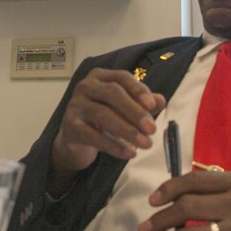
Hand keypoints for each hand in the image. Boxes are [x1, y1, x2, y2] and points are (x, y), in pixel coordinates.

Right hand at [47, 68, 165, 196]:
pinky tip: (128, 153)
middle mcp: (86, 86)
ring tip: (145, 144)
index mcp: (100, 76)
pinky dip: (113, 145)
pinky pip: (93, 135)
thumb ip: (142, 104)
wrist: (74, 138)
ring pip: (103, 114)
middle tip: (151, 129)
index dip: (138, 90)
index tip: (153, 105)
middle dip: (134, 111)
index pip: (121, 78)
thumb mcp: (124, 109)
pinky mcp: (70, 126)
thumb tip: (160, 100)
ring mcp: (75, 105)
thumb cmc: (102, 118)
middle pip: (112, 93)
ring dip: (127, 130)